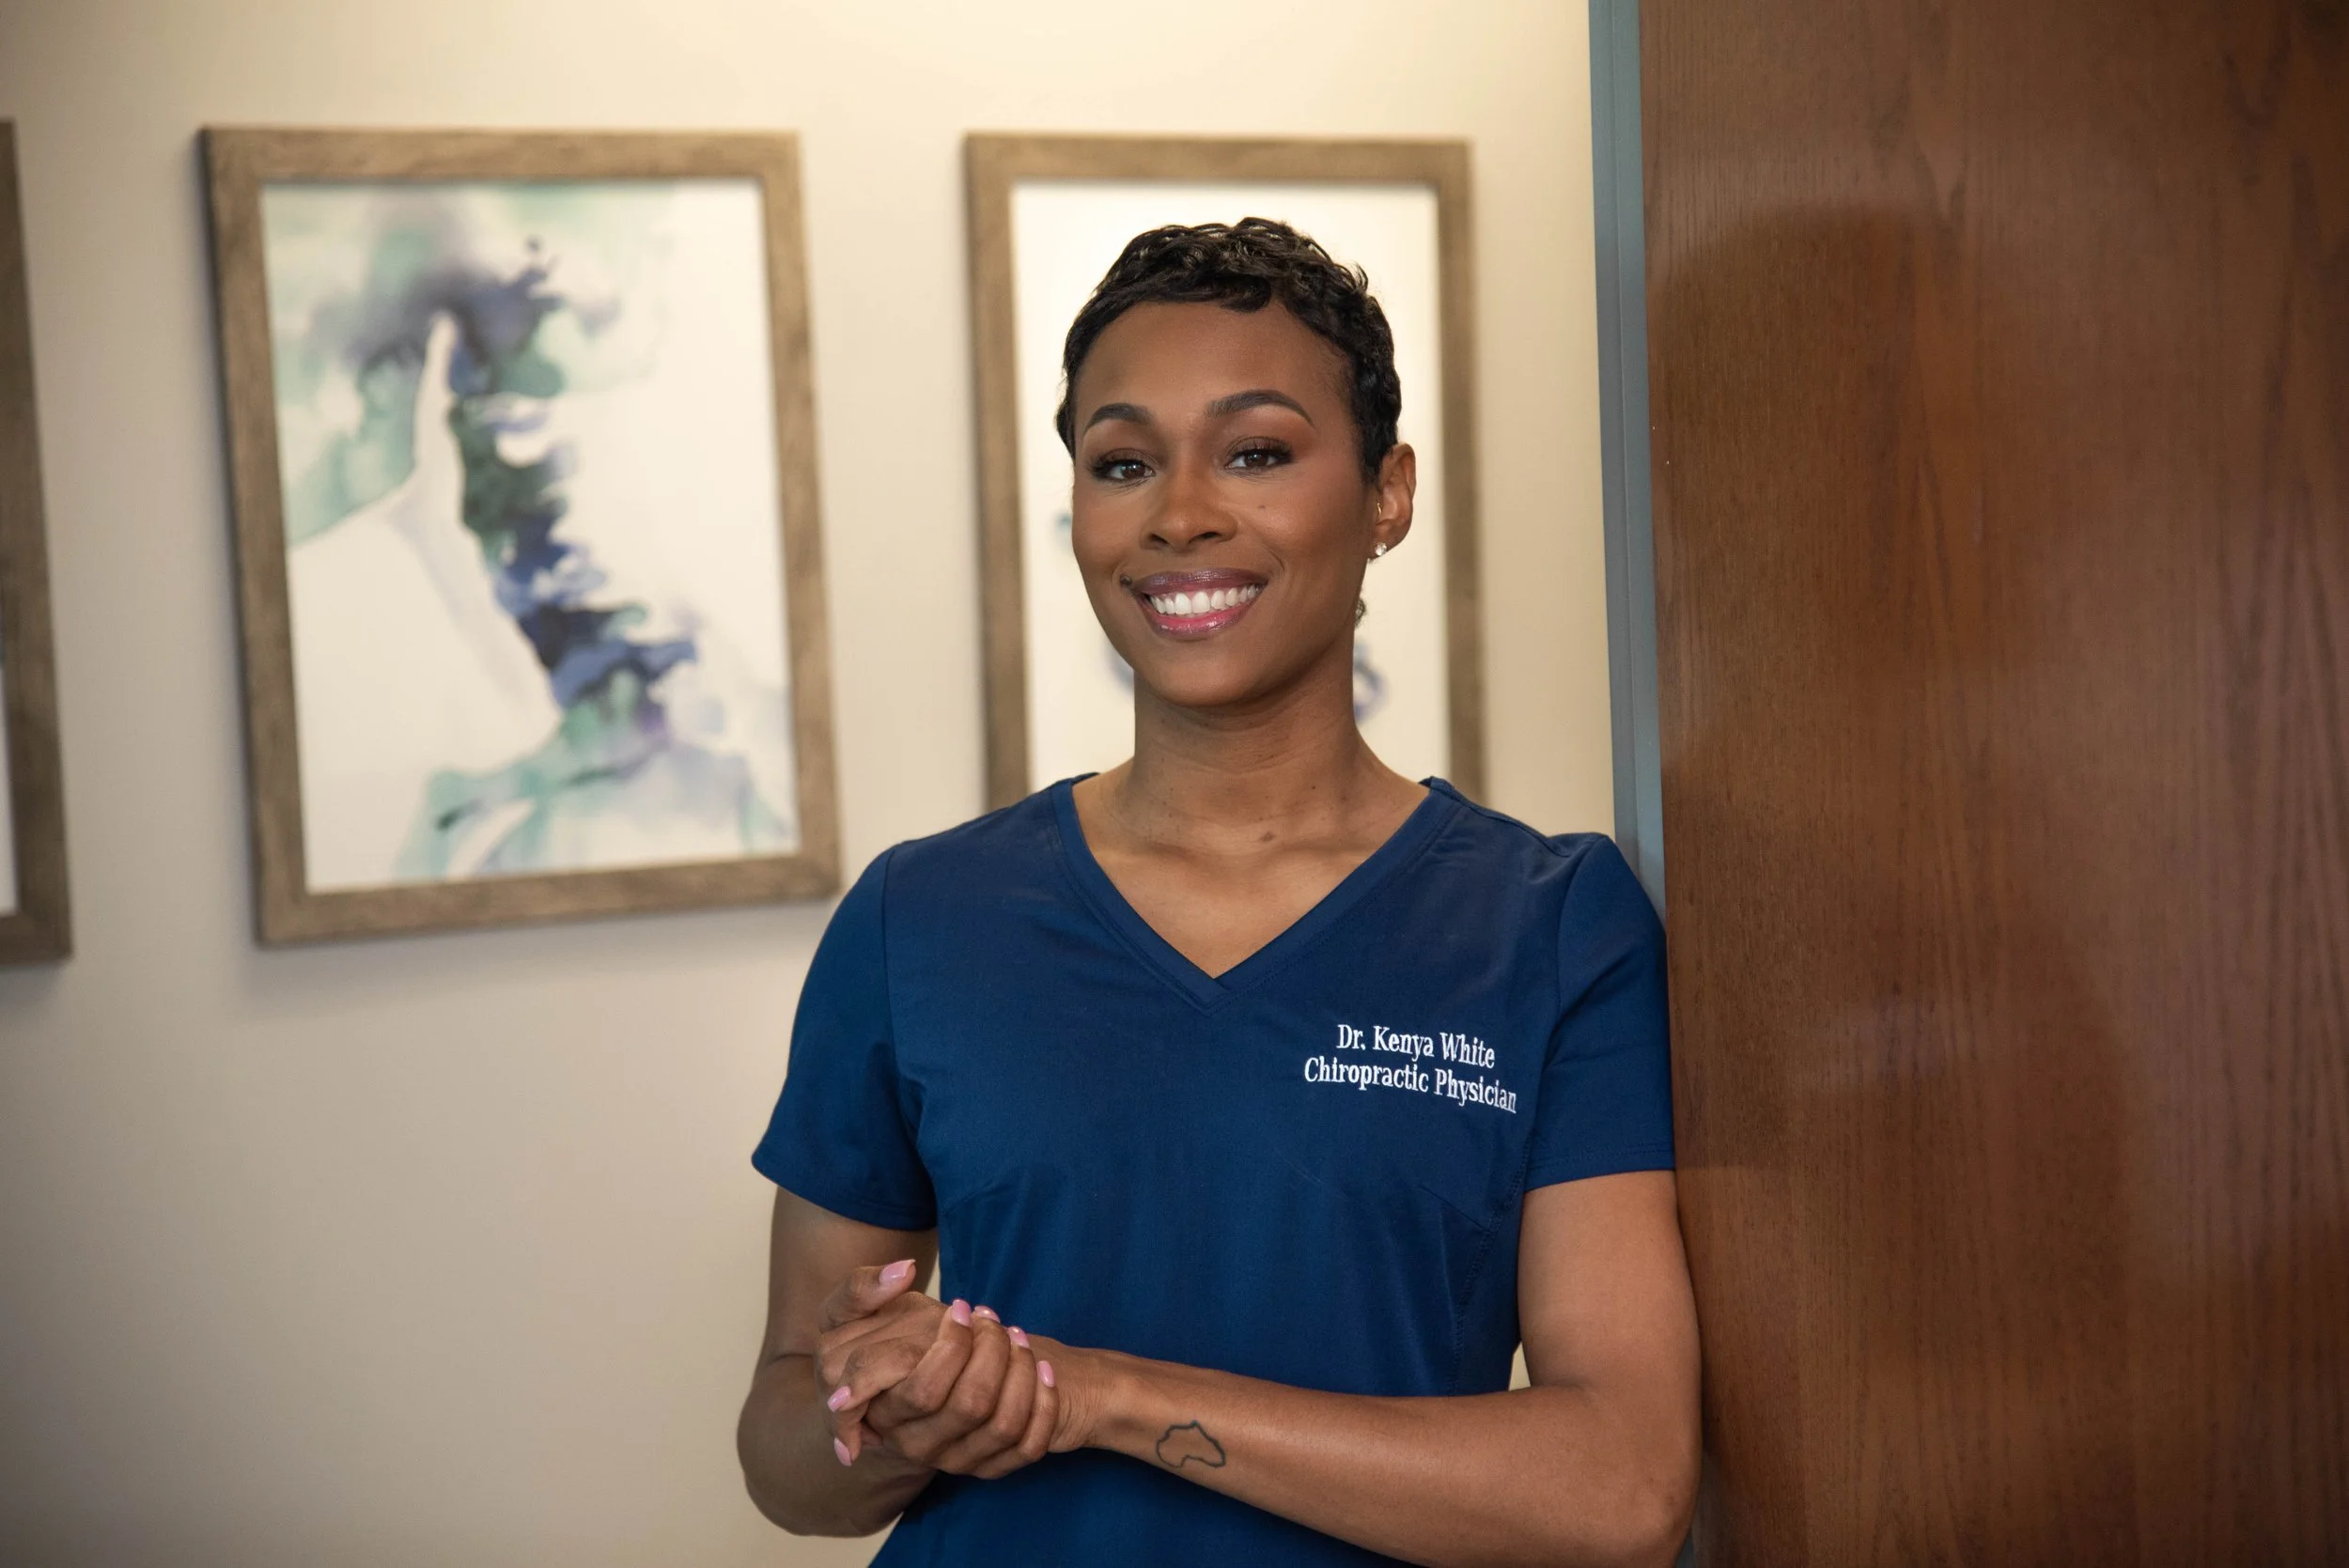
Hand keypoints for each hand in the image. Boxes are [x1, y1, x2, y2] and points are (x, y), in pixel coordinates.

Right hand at [859, 1301, 1060, 1477]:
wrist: (907, 1382)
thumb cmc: (880, 1338)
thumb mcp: (851, 1311)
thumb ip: (863, 1288)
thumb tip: (904, 1271)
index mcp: (882, 1410)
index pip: (922, 1391)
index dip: (952, 1346)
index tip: (962, 1309)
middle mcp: (914, 1444)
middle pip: (970, 1404)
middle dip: (993, 1351)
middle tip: (990, 1319)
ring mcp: (951, 1460)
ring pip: (1003, 1425)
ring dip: (1022, 1371)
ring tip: (1017, 1335)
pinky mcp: (987, 1467)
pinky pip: (1029, 1447)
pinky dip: (1045, 1404)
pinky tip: (1044, 1368)